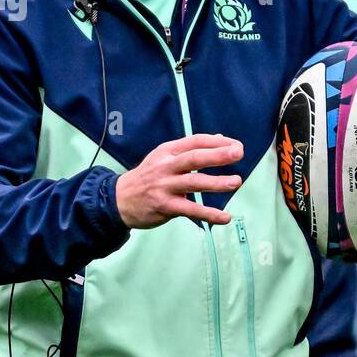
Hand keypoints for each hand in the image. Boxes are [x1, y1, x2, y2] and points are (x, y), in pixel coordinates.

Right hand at [115, 134, 242, 228]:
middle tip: (238, 153)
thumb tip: (220, 139)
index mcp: (167, 151)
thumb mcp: (164, 157)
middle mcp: (166, 166)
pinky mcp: (165, 206)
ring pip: (194, 182)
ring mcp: (165, 186)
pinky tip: (225, 217)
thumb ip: (190, 149)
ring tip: (236, 181)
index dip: (217, 142)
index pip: (195, 141)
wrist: (118, 199)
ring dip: (217, 182)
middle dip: (217, 155)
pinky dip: (209, 214)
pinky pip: (191, 210)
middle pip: (194, 158)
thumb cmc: (148, 177)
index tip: (236, 145)